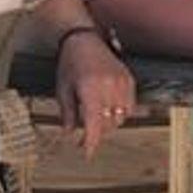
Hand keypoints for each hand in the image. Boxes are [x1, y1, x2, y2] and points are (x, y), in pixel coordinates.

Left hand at [57, 28, 136, 157]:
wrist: (83, 39)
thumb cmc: (70, 63)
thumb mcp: (62, 89)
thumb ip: (68, 114)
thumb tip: (69, 134)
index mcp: (90, 90)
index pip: (94, 124)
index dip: (90, 142)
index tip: (86, 153)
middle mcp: (109, 87)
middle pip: (108, 124)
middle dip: (96, 132)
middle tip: (85, 133)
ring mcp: (122, 83)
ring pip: (120, 117)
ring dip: (109, 123)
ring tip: (96, 118)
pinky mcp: (129, 80)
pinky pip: (129, 106)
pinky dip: (120, 112)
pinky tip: (109, 109)